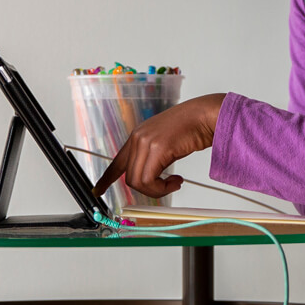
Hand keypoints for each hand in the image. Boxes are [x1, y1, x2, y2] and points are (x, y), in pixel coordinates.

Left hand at [93, 94, 225, 198]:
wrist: (206, 115)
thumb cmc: (193, 127)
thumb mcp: (166, 142)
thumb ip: (154, 155)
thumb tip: (152, 177)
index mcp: (139, 136)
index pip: (118, 161)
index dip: (107, 178)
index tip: (98, 190)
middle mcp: (138, 137)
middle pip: (129, 177)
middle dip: (148, 188)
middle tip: (167, 186)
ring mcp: (146, 142)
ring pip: (138, 181)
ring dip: (157, 190)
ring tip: (174, 182)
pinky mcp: (157, 148)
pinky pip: (150, 180)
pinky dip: (163, 188)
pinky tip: (176, 180)